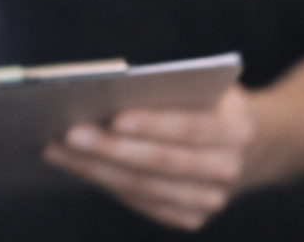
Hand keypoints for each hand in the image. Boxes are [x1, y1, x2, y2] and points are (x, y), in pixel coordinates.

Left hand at [43, 85, 257, 231]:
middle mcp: (228, 171)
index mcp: (238, 130)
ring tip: (56, 148)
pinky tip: (72, 165)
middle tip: (68, 132)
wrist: (247, 147)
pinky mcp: (189, 218)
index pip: (190, 127)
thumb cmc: (207, 102)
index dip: (152, 124)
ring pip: (142, 186)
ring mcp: (210, 201)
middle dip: (110, 147)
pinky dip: (103, 182)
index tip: (113, 116)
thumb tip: (104, 91)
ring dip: (94, 169)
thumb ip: (167, 88)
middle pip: (159, 162)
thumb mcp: (200, 86)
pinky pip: (140, 202)